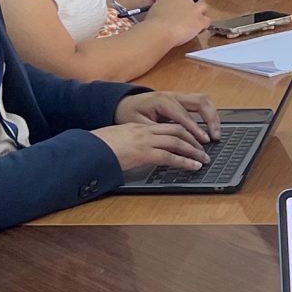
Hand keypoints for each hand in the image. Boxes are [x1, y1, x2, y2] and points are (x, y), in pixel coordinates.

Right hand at [93, 117, 207, 176]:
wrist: (87, 148)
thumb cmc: (97, 146)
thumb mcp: (116, 140)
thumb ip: (128, 143)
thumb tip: (133, 152)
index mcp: (138, 126)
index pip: (167, 125)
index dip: (183, 131)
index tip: (192, 139)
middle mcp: (144, 131)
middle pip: (176, 130)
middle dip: (193, 139)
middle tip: (203, 149)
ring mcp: (144, 141)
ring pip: (177, 142)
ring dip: (193, 151)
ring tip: (203, 159)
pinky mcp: (143, 153)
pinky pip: (169, 156)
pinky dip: (184, 162)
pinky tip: (193, 166)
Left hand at [117, 89, 219, 140]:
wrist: (125, 104)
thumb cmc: (130, 114)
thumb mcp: (138, 125)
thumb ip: (157, 132)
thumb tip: (173, 143)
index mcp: (162, 101)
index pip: (184, 115)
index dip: (195, 129)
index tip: (204, 140)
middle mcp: (173, 96)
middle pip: (200, 101)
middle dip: (211, 119)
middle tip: (215, 136)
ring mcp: (179, 96)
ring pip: (203, 100)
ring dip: (213, 115)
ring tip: (217, 132)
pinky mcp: (182, 99)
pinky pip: (201, 103)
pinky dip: (209, 114)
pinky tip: (211, 127)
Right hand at [140, 0, 206, 42]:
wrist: (161, 30)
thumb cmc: (152, 23)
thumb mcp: (152, 9)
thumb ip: (158, 7)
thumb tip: (158, 12)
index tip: (173, 5)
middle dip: (187, 6)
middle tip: (181, 16)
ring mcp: (194, 9)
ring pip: (203, 7)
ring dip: (199, 12)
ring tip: (193, 21)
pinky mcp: (200, 21)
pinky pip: (207, 20)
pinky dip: (204, 25)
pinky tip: (198, 30)